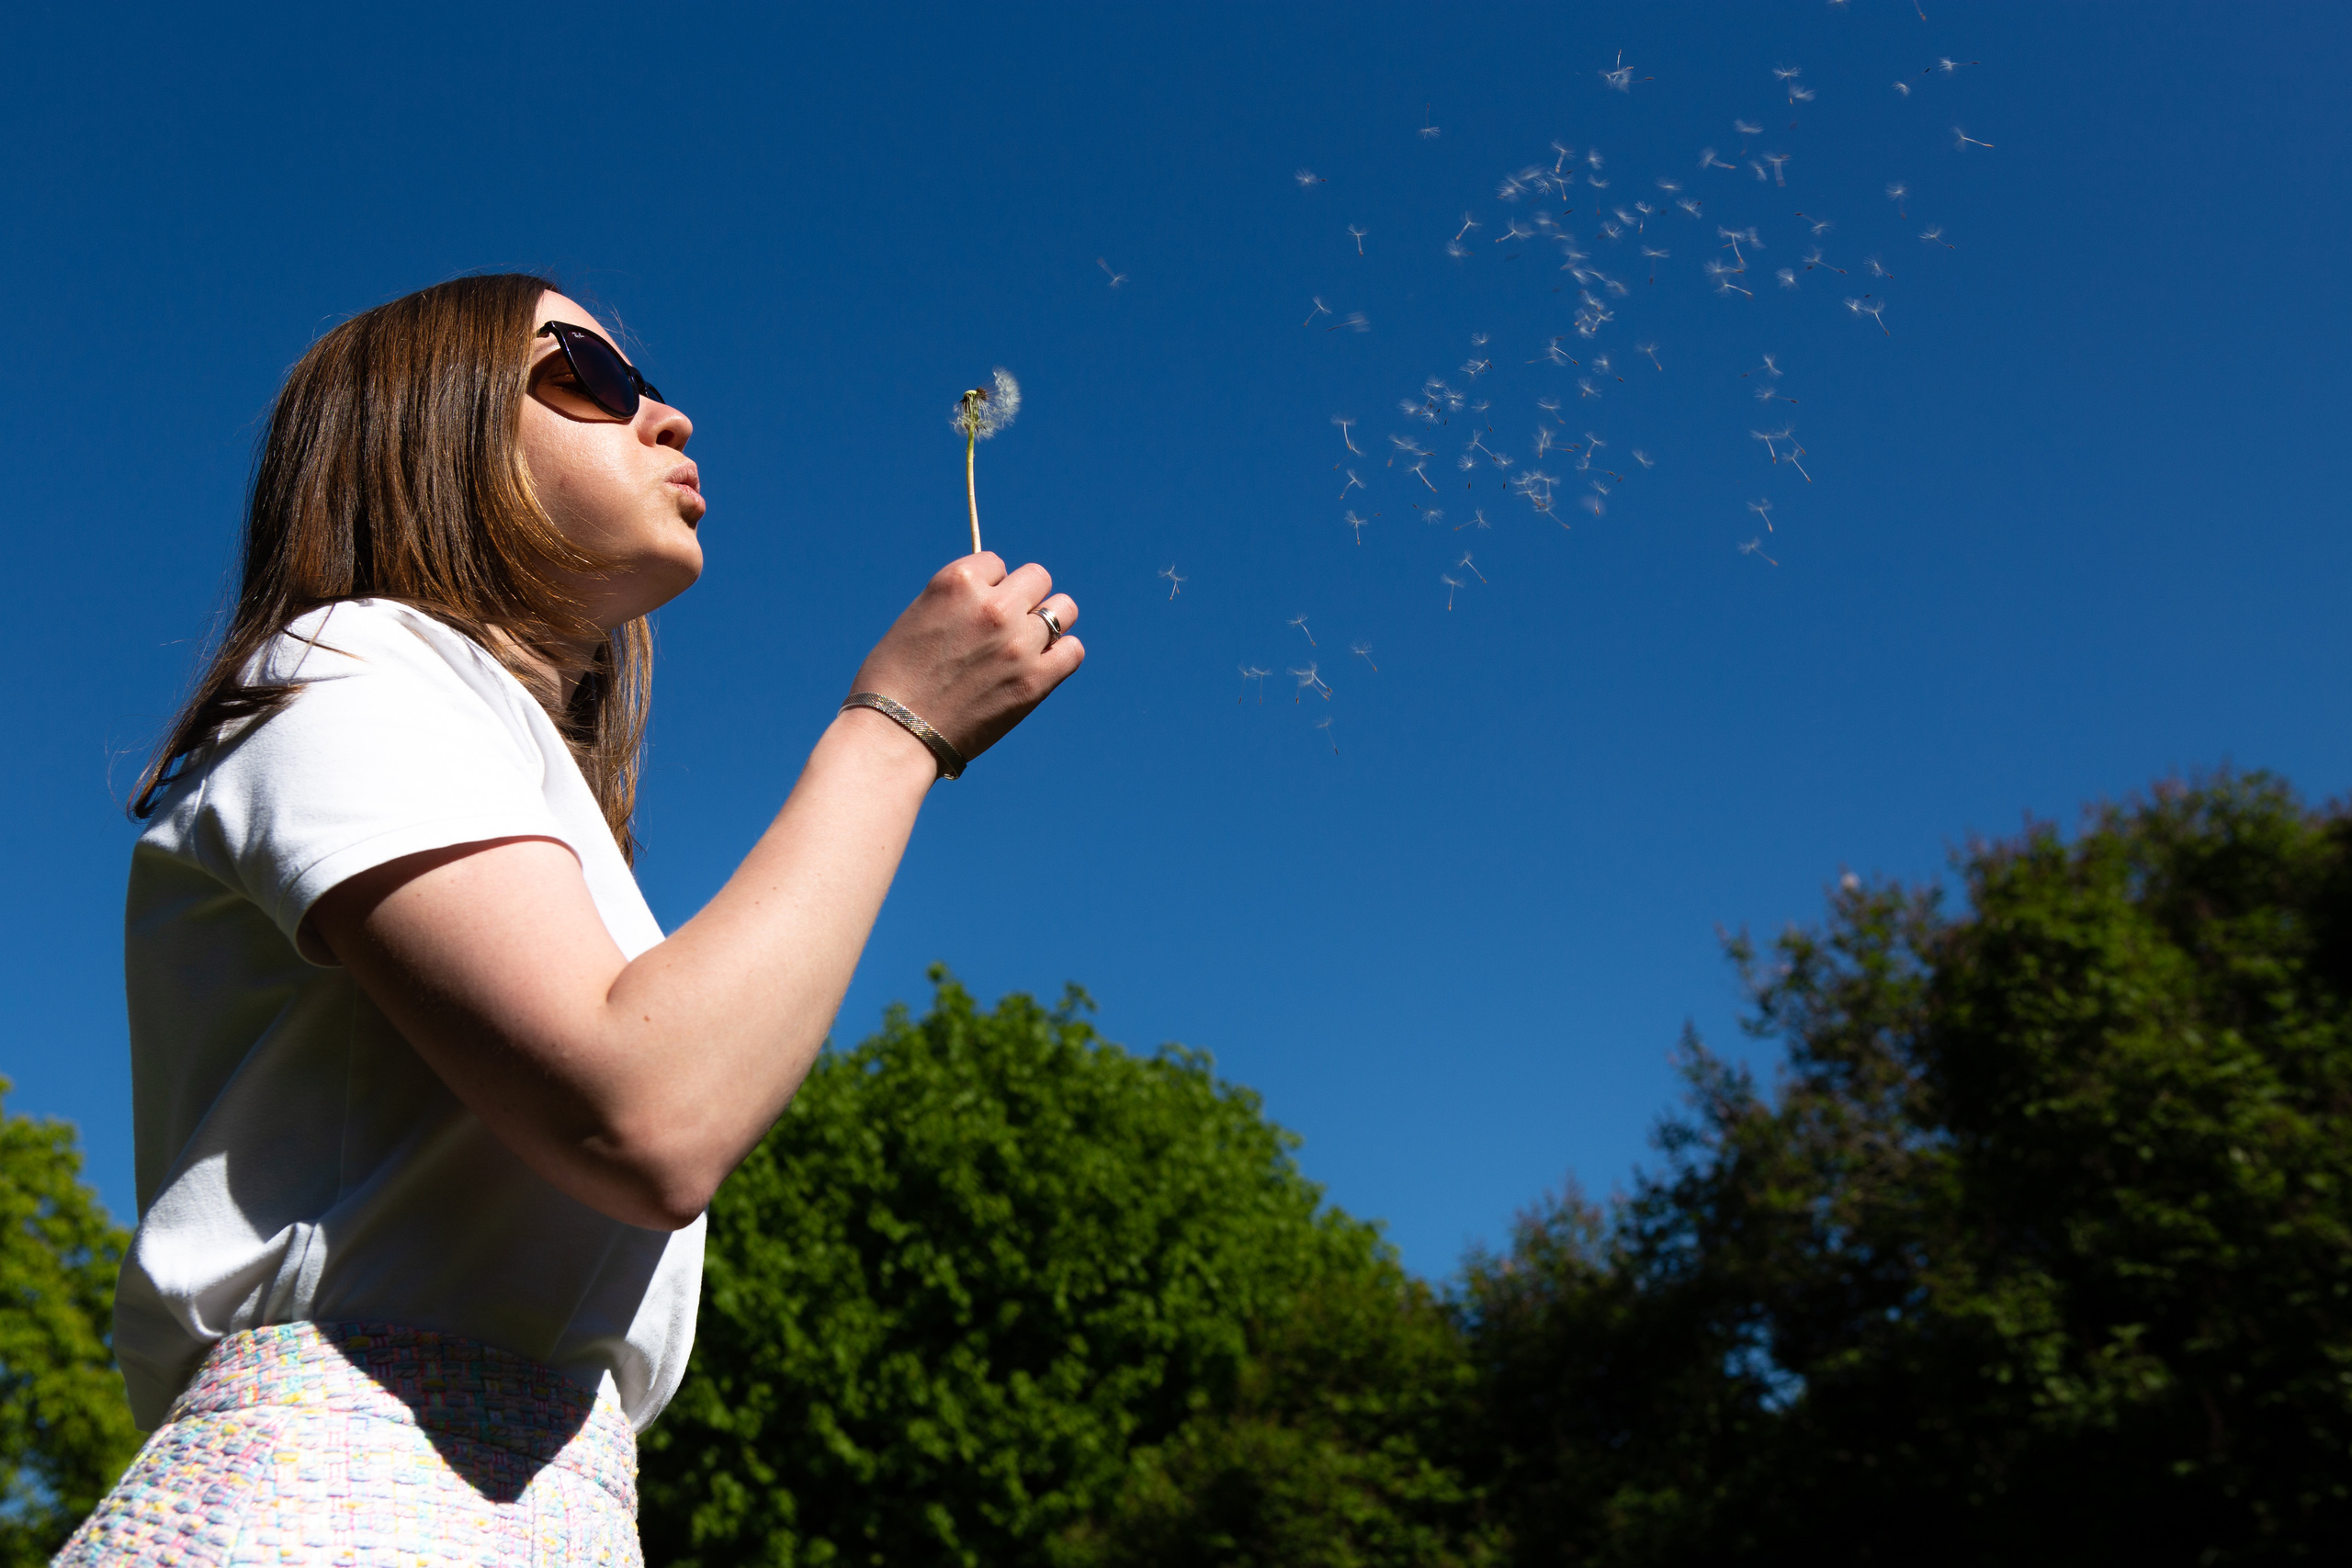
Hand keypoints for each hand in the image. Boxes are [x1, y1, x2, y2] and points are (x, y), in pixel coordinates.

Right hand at [849, 553, 1082, 760]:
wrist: (896, 733)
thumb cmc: (895, 679)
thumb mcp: (920, 616)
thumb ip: (960, 601)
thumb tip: (997, 595)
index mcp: (958, 582)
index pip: (997, 564)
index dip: (989, 587)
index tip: (977, 610)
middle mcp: (993, 606)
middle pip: (1037, 579)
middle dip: (1023, 598)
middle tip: (1005, 627)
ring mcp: (1018, 643)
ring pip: (1063, 610)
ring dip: (1048, 623)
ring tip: (1028, 644)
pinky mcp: (1035, 680)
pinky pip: (1072, 650)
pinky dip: (1061, 655)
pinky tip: (1042, 666)